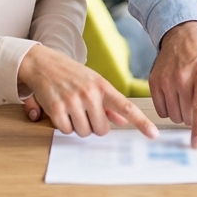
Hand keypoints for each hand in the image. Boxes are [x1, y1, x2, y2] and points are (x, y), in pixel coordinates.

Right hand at [18, 44, 158, 138]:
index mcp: (102, 86)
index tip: (154, 134)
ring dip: (78, 126)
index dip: (141, 122)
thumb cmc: (71, 74)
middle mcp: (90, 93)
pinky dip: (64, 125)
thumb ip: (108, 103)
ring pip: (84, 132)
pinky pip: (67, 130)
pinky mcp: (56, 108)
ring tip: (72, 109)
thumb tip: (123, 120)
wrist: (43, 63)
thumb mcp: (93, 82)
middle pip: (102, 129)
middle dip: (94, 126)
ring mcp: (73, 100)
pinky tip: (61, 111)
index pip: (126, 106)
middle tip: (85, 112)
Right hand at [148, 20, 196, 147]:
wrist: (183, 33)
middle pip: (186, 116)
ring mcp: (166, 79)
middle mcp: (182, 78)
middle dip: (194, 116)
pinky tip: (175, 95)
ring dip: (181, 113)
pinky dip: (169, 108)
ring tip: (186, 95)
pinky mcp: (154, 81)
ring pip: (173, 115)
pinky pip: (160, 109)